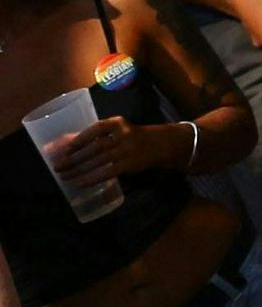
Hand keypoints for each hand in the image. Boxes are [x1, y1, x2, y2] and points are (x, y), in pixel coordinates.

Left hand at [41, 116, 161, 187]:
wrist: (159, 144)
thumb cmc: (129, 137)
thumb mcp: (117, 130)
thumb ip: (94, 136)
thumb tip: (64, 143)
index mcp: (118, 122)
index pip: (97, 128)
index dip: (80, 138)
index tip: (65, 148)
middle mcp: (124, 134)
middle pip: (96, 147)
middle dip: (74, 157)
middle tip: (57, 166)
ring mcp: (128, 150)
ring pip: (100, 160)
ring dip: (79, 169)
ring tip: (64, 176)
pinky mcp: (130, 164)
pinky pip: (108, 172)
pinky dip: (92, 178)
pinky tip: (79, 183)